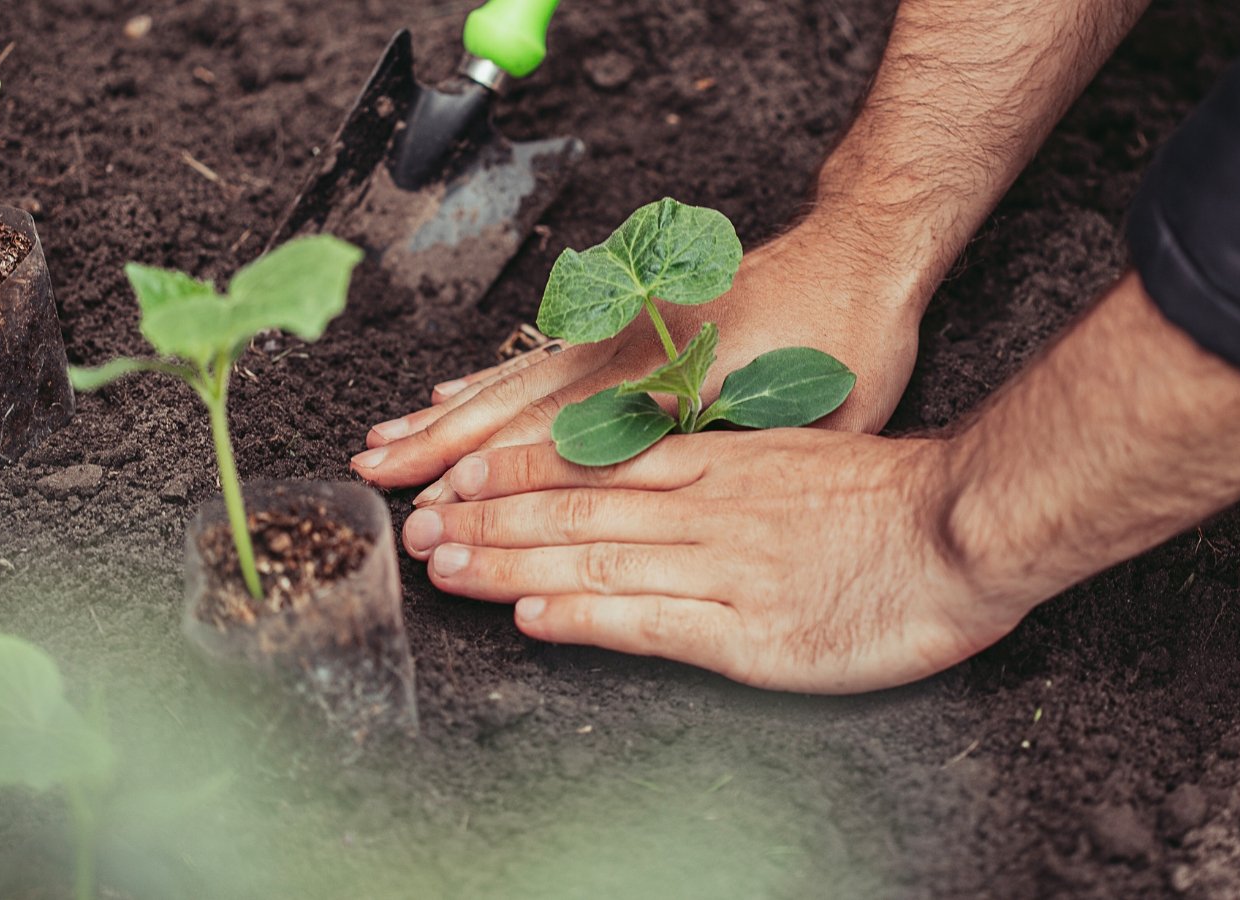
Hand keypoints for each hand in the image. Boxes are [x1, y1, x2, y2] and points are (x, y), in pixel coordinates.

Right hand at [350, 222, 923, 497]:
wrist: (861, 248)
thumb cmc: (849, 341)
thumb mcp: (811, 420)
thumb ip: (737, 462)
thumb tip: (690, 512)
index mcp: (672, 389)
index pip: (562, 444)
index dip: (495, 482)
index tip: (439, 510)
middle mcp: (632, 356)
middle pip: (519, 407)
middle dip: (444, 447)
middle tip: (378, 479)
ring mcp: (624, 331)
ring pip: (519, 376)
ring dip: (452, 413)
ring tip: (391, 440)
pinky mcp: (629, 315)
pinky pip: (545, 349)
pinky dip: (495, 374)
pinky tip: (458, 390)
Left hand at [395, 429, 1026, 693]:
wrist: (963, 530)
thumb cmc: (894, 496)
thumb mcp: (800, 450)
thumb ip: (729, 462)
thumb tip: (665, 465)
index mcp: (718, 464)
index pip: (596, 461)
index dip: (518, 469)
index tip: (459, 472)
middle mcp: (705, 509)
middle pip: (574, 511)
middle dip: (488, 518)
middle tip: (419, 526)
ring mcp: (722, 569)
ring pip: (594, 561)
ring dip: (510, 564)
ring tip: (444, 566)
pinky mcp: (747, 634)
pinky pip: (647, 623)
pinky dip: (582, 619)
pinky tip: (530, 618)